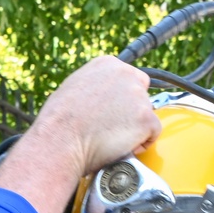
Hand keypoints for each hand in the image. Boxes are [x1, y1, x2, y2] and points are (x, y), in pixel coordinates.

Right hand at [0, 57, 159, 212]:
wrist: (61, 139)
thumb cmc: (60, 122)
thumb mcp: (75, 89)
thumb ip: (96, 87)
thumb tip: (104, 98)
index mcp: (108, 64)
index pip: (130, 78)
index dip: (124, 100)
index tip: (115, 113)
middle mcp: (126, 74)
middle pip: (142, 95)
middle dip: (132, 112)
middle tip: (113, 129)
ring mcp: (138, 96)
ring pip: (147, 115)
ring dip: (135, 129)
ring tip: (111, 140)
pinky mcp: (146, 118)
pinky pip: (154, 134)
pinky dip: (142, 144)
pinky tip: (123, 148)